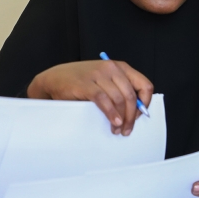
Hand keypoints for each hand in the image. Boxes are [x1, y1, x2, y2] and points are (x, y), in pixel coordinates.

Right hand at [27, 60, 152, 135]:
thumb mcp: (105, 80)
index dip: (145, 103)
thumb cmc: (82, 82)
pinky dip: (111, 114)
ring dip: (121, 119)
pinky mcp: (86, 84)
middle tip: (127, 129)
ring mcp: (99, 75)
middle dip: (132, 116)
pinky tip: (113, 122)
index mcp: (120, 67)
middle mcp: (112, 68)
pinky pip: (104, 101)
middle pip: (131, 96)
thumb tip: (136, 111)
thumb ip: (120, 89)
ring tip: (117, 130)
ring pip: (119, 100)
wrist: (54, 78)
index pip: (144, 85)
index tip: (139, 116)